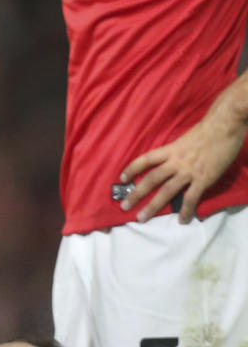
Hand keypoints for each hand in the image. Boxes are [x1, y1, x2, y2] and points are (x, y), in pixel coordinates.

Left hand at [119, 96, 246, 223]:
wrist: (225, 125)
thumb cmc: (208, 129)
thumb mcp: (185, 138)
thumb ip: (177, 150)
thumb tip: (171, 159)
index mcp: (171, 150)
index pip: (145, 160)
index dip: (132, 169)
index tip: (121, 178)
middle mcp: (176, 161)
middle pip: (151, 179)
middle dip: (136, 194)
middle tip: (124, 207)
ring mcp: (188, 171)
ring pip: (166, 191)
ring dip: (153, 206)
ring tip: (141, 218)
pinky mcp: (203, 179)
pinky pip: (191, 197)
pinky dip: (186, 210)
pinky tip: (182, 220)